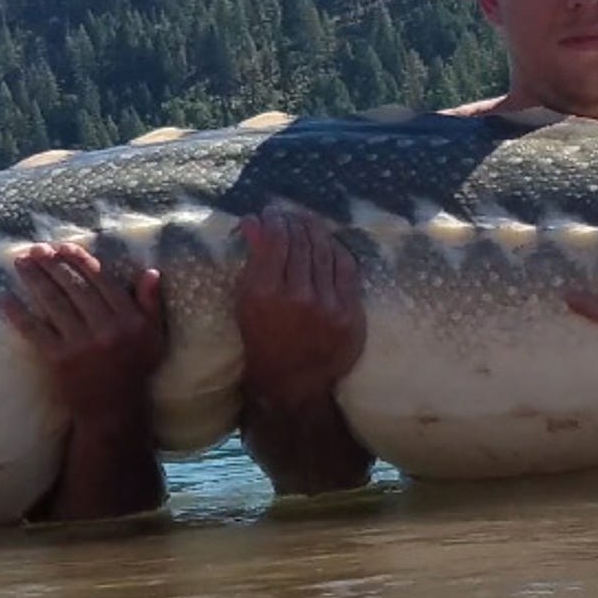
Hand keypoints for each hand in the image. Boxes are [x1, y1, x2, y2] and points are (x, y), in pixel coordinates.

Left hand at [6, 243, 169, 523]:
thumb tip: (150, 272)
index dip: (80, 260)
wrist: (113, 412)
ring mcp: (80, 345)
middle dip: (53, 264)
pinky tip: (6, 299)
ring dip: (35, 279)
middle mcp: (106, 329)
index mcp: (130, 320)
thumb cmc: (134, 371)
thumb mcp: (154, 338)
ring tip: (21, 262)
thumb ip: (151, 305)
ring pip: (54, 302)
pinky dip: (19, 314)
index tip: (64, 247)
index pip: (101, 281)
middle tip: (36, 249)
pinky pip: (35, 331)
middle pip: (74, 287)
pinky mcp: (58, 360)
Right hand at [235, 206, 376, 495]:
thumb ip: (253, 259)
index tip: (271, 214)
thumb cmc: (263, 339)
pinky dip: (336, 250)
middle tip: (290, 216)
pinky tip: (328, 244)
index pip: (275, 239)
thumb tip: (254, 220)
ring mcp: (327, 306)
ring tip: (308, 224)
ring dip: (315, 231)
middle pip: (301, 241)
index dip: (274, 219)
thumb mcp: (247, 301)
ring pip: (324, 250)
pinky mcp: (350, 313)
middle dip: (294, 221)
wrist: (294, 383)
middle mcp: (297, 297)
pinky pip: (346, 268)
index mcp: (264, 293)